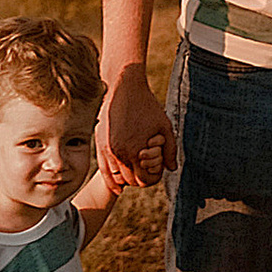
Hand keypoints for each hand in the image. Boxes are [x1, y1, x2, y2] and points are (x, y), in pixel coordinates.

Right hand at [101, 67, 174, 193]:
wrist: (124, 88)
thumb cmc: (147, 106)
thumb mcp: (164, 127)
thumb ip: (170, 150)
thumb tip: (172, 168)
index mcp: (135, 152)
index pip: (142, 180)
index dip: (152, 179)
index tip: (156, 172)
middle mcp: (118, 154)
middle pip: (129, 181)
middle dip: (139, 179)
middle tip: (146, 171)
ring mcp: (106, 150)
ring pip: (115, 177)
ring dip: (125, 178)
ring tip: (134, 172)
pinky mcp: (99, 143)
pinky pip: (103, 168)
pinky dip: (111, 177)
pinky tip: (117, 183)